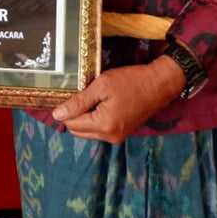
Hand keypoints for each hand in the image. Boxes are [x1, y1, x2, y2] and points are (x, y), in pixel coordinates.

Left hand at [51, 56, 184, 142]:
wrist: (159, 84)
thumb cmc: (131, 80)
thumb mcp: (102, 85)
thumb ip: (79, 101)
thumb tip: (57, 114)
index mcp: (104, 126)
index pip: (72, 123)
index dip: (64, 109)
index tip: (62, 93)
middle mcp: (110, 137)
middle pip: (78, 131)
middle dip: (72, 115)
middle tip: (74, 93)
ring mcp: (117, 137)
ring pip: (88, 131)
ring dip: (83, 117)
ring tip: (87, 96)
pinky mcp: (122, 132)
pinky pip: (99, 130)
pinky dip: (93, 119)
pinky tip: (97, 102)